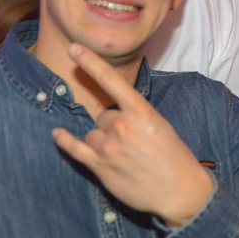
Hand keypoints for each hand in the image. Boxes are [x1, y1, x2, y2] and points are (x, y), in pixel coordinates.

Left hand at [51, 43, 213, 227]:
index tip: (74, 48)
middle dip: (111, 126)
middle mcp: (122, 125)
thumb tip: (111, 115)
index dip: (91, 62)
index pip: (111, 81)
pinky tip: (58, 134)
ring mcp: (109, 146)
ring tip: (123, 156)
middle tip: (131, 142)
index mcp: (141, 111)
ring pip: (92, 134)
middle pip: (102, 115)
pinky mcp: (100, 166)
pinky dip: (65, 141)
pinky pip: (75, 148)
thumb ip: (135, 116)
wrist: (180, 189)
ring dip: (102, 141)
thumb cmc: (174, 156)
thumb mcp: (160, 126)